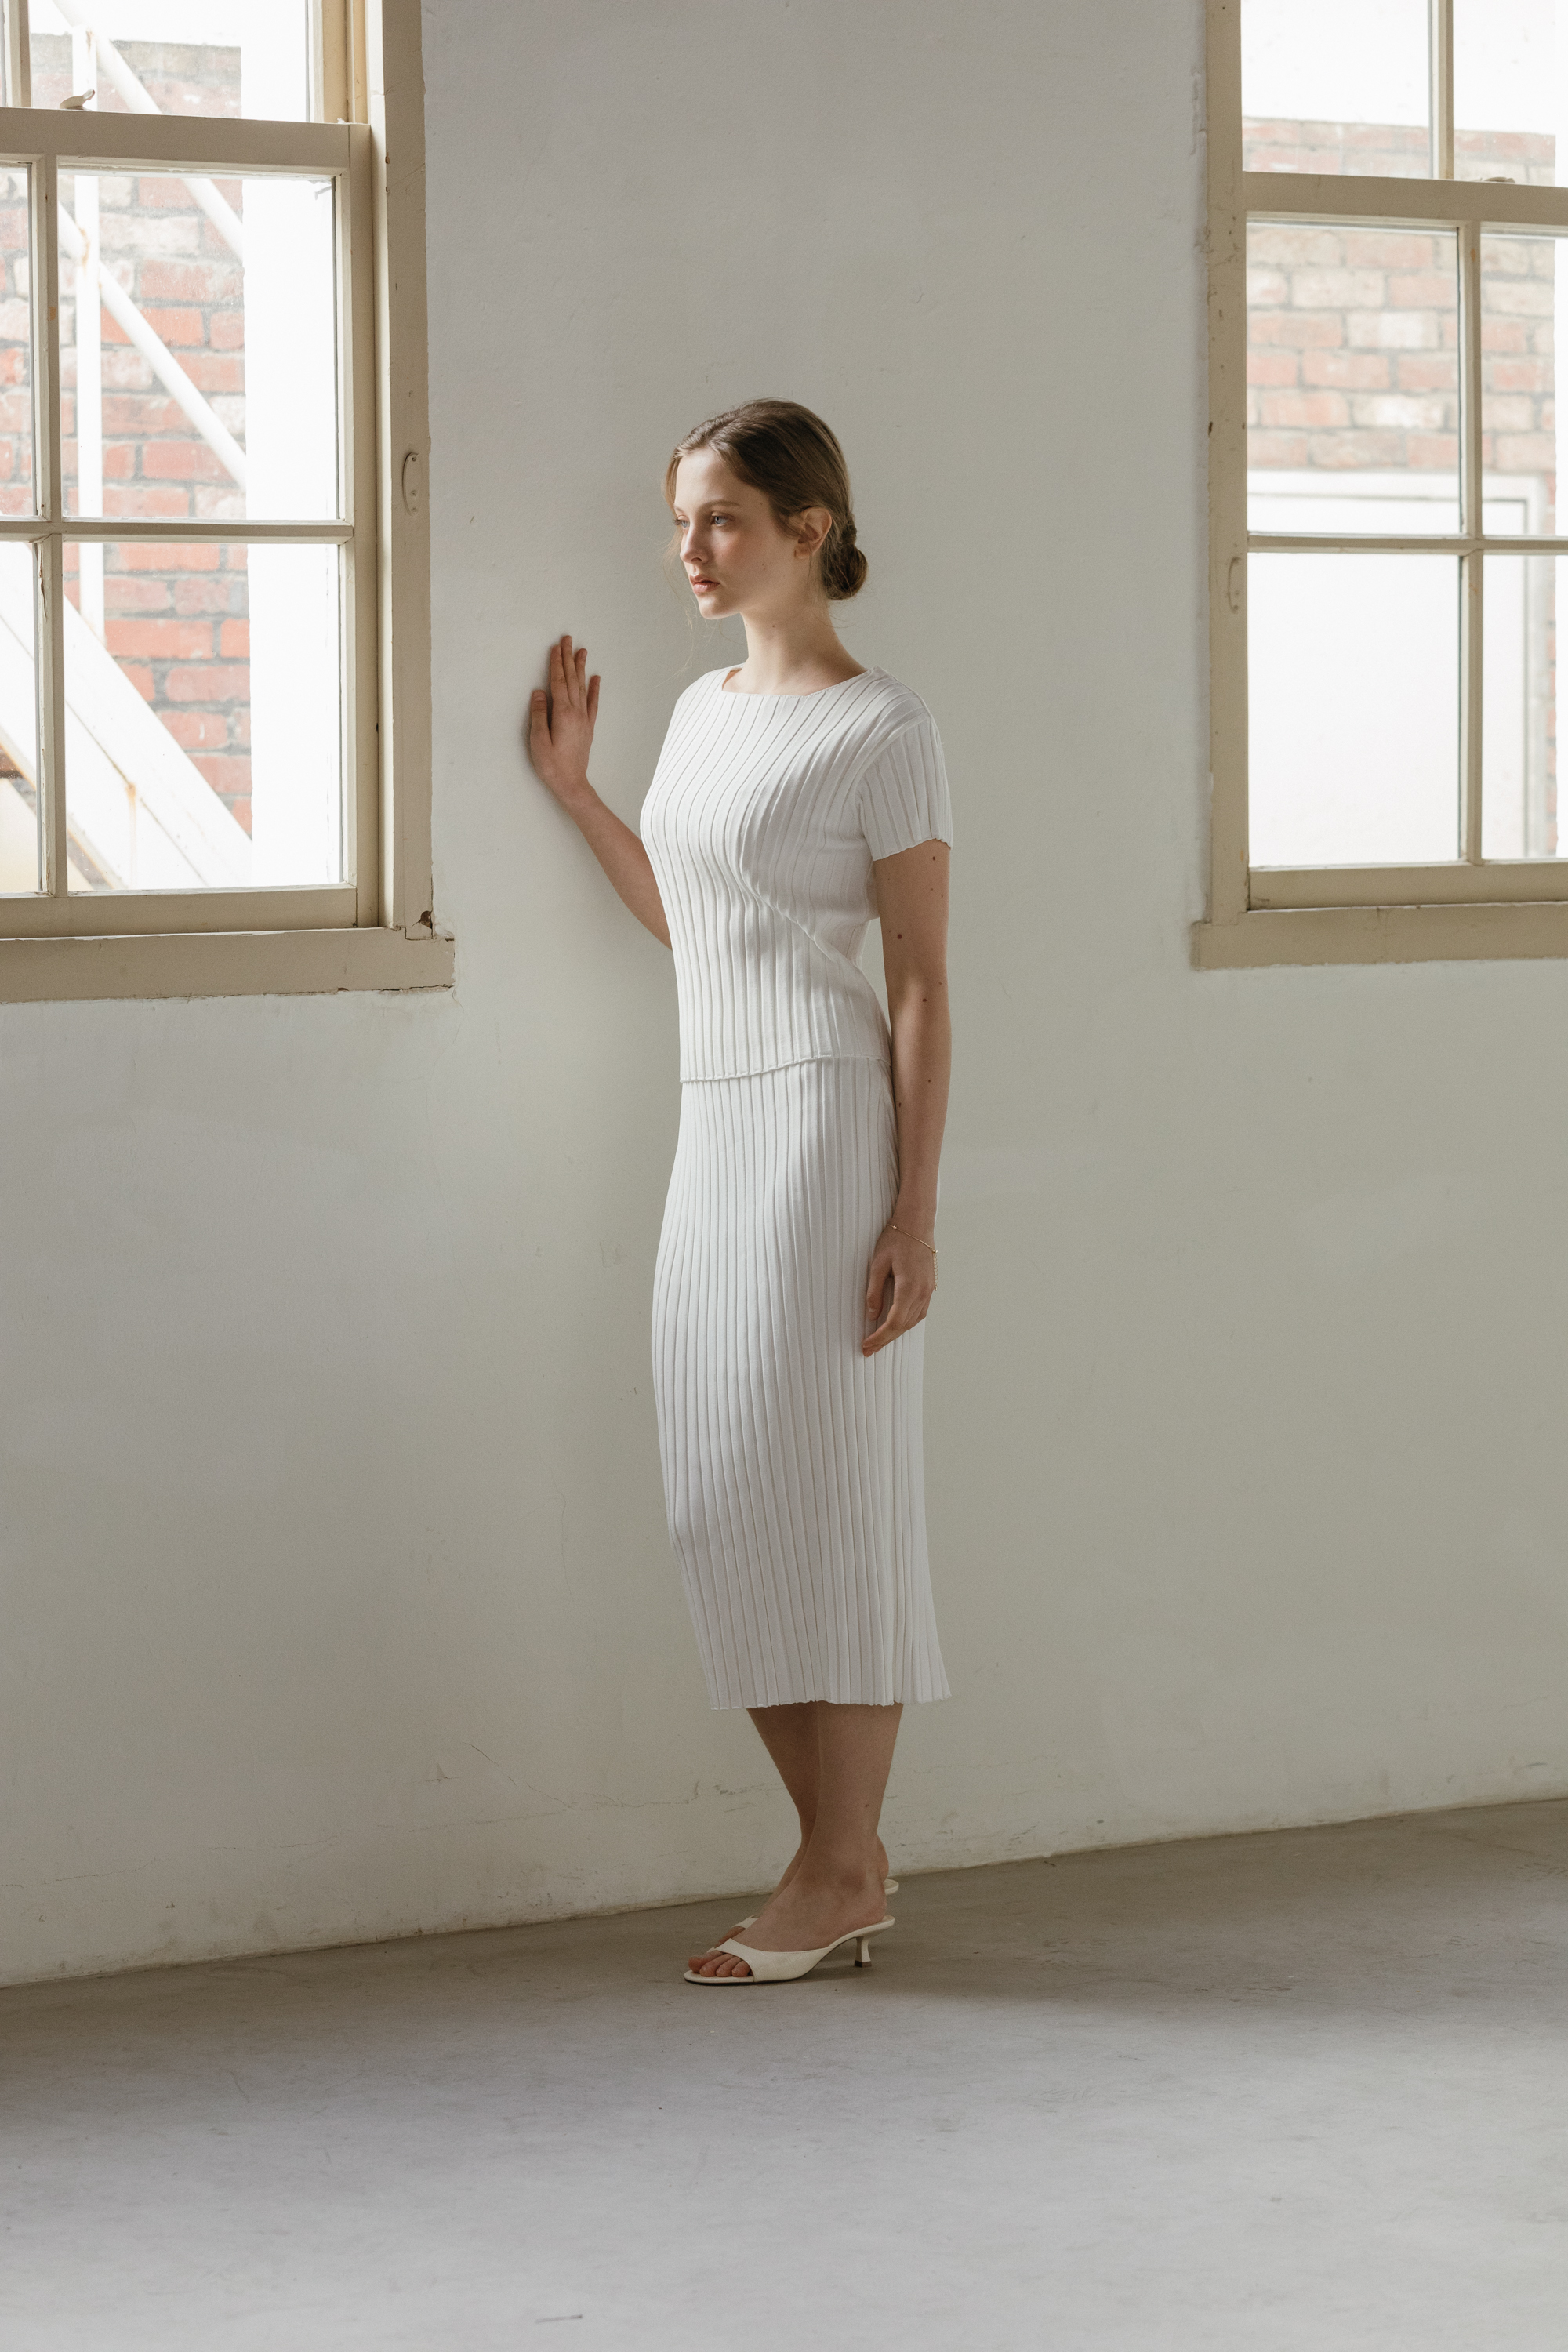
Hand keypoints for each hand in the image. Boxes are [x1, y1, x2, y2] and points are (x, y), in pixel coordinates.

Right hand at [527, 635, 599, 804]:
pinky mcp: (588, 727)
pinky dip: (594, 689)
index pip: (558, 682)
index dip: (556, 664)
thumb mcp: (538, 740)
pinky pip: (593, 703)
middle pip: (571, 680)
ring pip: (583, 687)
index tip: (555, 647)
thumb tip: (539, 692)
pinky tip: (596, 678)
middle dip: (568, 658)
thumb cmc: (551, 765)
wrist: (572, 783)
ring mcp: (584, 719)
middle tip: (568, 639)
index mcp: (563, 714)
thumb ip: (538, 715)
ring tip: (582, 651)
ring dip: (581, 668)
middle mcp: (576, 713)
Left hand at [862, 1222, 936, 1356]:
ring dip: (896, 1333)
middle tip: (868, 1351)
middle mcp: (922, 1293)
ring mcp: (929, 1291)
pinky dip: (906, 1323)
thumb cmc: (895, 1239)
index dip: (879, 1337)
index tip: (866, 1346)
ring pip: (913, 1322)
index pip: (894, 1322)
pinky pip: (919, 1313)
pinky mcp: (930, 1287)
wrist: (917, 1223)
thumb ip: (874, 1291)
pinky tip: (895, 1325)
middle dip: (885, 1340)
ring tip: (879, 1341)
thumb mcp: (878, 1263)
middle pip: (903, 1326)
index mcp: (909, 1288)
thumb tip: (871, 1315)